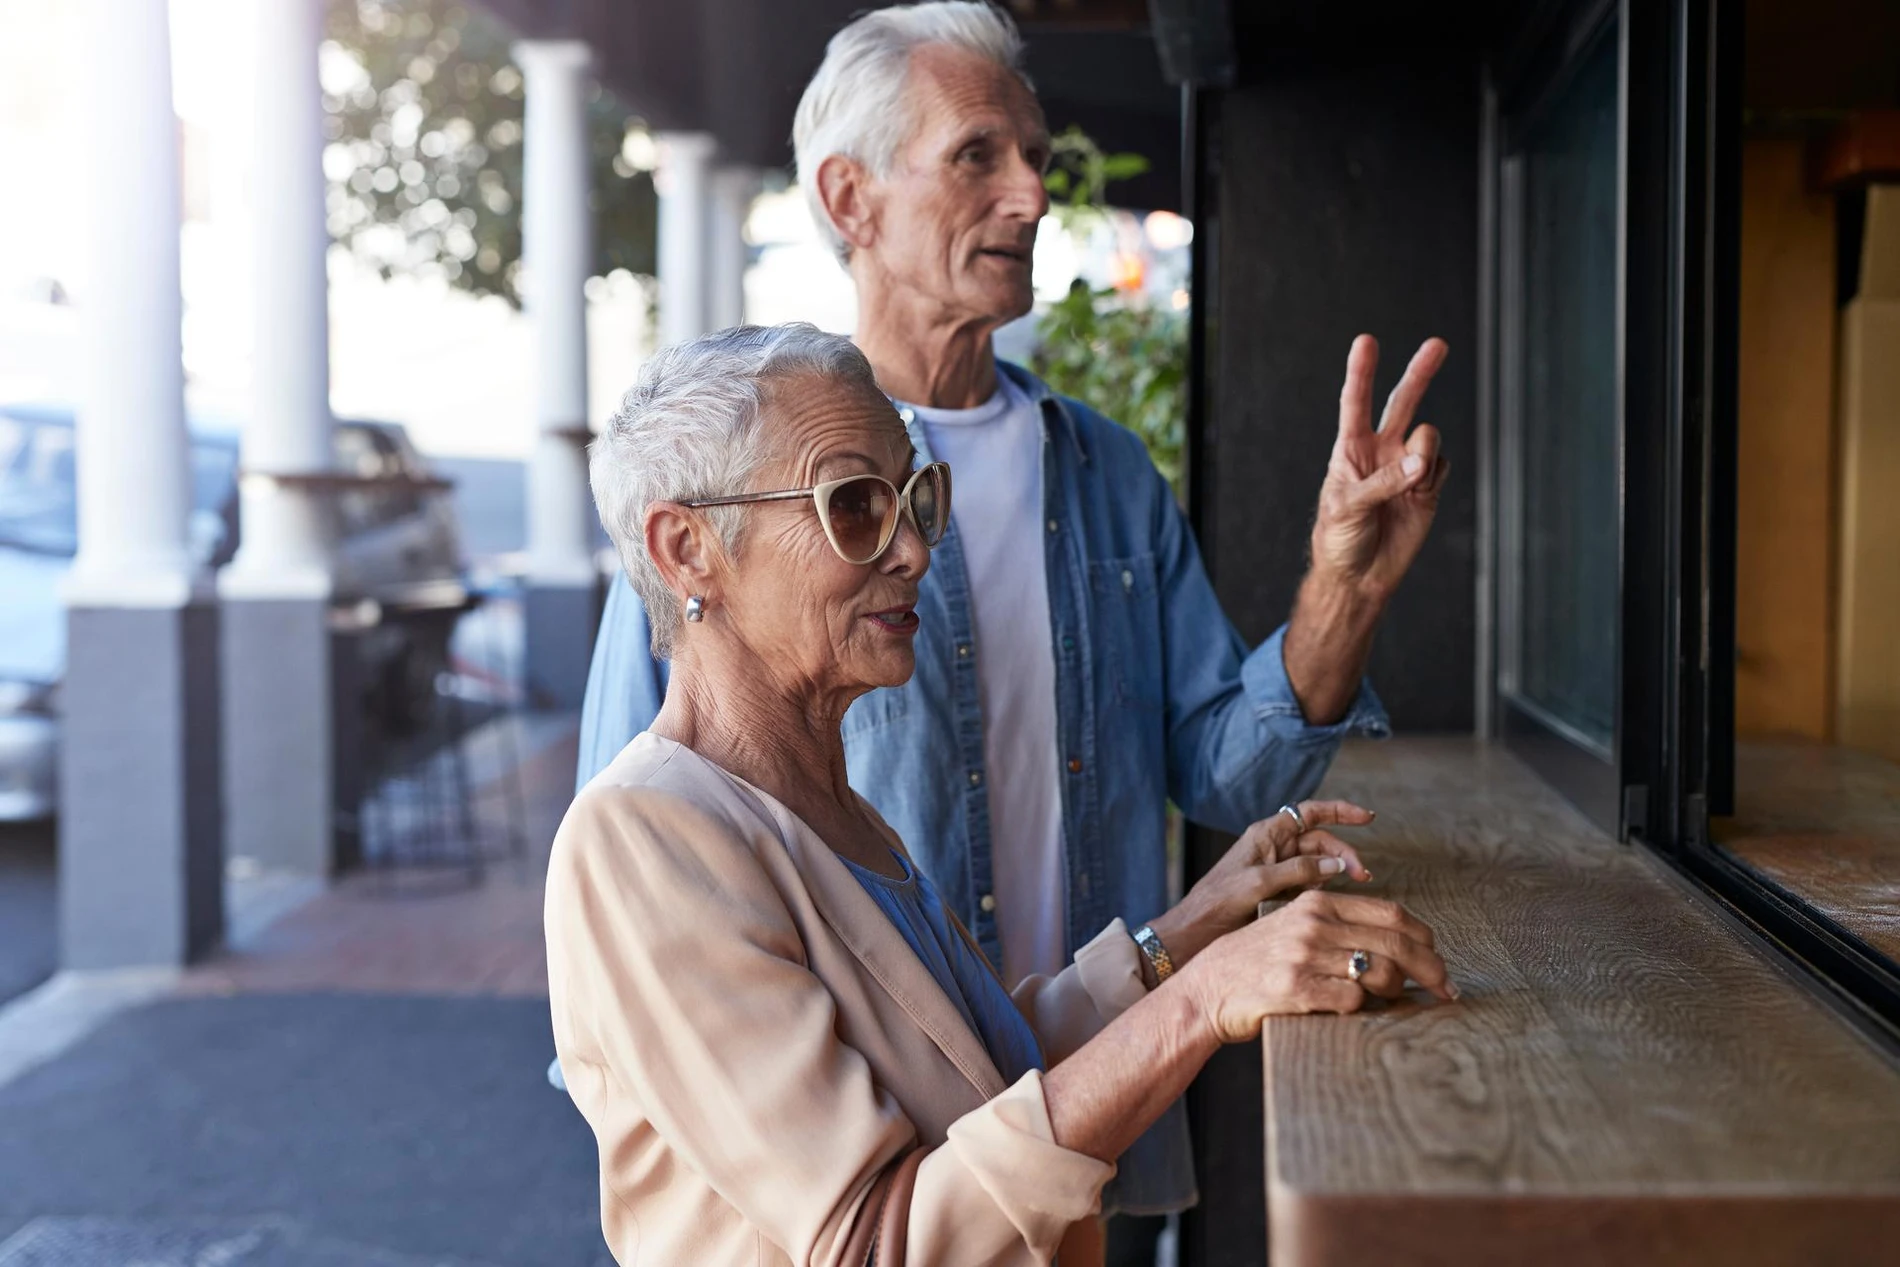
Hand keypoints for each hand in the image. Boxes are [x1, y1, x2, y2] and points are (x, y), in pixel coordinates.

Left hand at [1143, 801, 1376, 970]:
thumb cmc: (1218, 901)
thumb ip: (1298, 870)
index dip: (1340, 811)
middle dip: (1343, 854)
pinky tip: (1324, 903)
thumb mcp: (1259, 882)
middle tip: (1362, 876)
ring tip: (1347, 890)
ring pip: (1317, 865)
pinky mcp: (1279, 892)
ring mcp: (1277, 870)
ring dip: (1335, 874)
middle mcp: (1274, 848)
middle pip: (1320, 841)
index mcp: (1266, 834)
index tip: (1368, 818)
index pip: (1309, 813)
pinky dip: (1321, 890)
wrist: (1196, 931)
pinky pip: (1309, 885)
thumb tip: (1335, 864)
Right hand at [1181, 889, 1454, 1043]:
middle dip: (1431, 970)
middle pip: (1396, 943)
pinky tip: (1351, 1009)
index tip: (1439, 960)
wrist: (1207, 988)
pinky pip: (1351, 1000)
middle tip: (1445, 991)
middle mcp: (1313, 924)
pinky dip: (1360, 1008)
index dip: (1426, 939)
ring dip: (1395, 992)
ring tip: (1391, 1001)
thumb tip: (1401, 943)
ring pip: (1380, 973)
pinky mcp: (1295, 989)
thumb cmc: (1258, 961)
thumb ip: (1339, 926)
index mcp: (1318, 902)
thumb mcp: (1295, 926)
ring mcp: (1303, 956)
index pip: (1392, 913)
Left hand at [1309, 335, 1450, 598]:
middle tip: (1437, 344)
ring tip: (1410, 483)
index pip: (1354, 402)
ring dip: (1424, 454)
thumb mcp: (1348, 508)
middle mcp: (1381, 450)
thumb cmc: (1339, 539)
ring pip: (1429, 437)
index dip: (1361, 372)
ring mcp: (1406, 466)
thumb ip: (1383, 482)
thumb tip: (1421, 461)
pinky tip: (1417, 498)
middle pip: (1402, 402)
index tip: (1366, 341)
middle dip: (1420, 373)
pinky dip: (1433, 480)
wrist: (1360, 576)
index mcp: (1350, 449)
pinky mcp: (1427, 487)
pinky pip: (1442, 467)